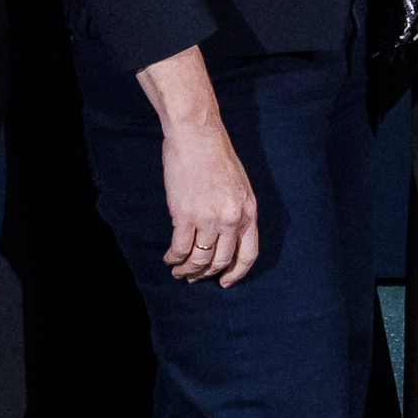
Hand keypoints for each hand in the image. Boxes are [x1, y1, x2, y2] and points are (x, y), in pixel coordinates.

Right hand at [137, 50, 260, 286]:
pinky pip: (181, 248)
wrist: (197, 135)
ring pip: (199, 259)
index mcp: (248, 212)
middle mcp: (231, 220)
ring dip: (188, 270)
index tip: (225, 282)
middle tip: (195, 277)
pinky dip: (174, 258)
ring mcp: (208, 219)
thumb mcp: (239, 184)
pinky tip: (170, 259)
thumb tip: (226, 233)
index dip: (236, 273)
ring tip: (179, 272)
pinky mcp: (185, 216)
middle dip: (207, 274)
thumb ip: (236, 210)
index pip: (248, 255)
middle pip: (220, 260)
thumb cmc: (216, 154)